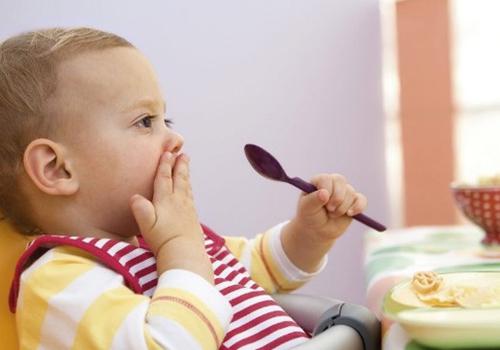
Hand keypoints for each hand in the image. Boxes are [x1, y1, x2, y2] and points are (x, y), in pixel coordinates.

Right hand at [129, 152, 212, 281]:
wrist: (184, 253)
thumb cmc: (162, 240)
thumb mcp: (146, 224)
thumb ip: (140, 208)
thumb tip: (135, 196)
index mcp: (165, 200)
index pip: (164, 178)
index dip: (165, 165)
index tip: (167, 153)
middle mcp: (179, 202)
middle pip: (180, 179)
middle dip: (180, 165)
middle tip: (183, 154)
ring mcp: (188, 209)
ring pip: (187, 187)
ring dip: (186, 175)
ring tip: (186, 167)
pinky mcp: (193, 219)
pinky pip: (191, 198)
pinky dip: (189, 189)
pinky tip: (189, 191)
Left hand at [290, 173, 366, 241]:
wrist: (318, 230)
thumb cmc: (309, 216)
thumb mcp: (307, 209)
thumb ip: (314, 200)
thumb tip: (324, 193)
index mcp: (318, 181)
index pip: (326, 178)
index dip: (327, 189)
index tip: (324, 202)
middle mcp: (332, 183)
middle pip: (340, 180)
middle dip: (336, 197)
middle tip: (329, 209)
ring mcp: (344, 192)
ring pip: (350, 192)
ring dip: (342, 207)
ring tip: (332, 215)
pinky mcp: (354, 202)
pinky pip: (361, 200)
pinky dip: (357, 207)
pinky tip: (349, 214)